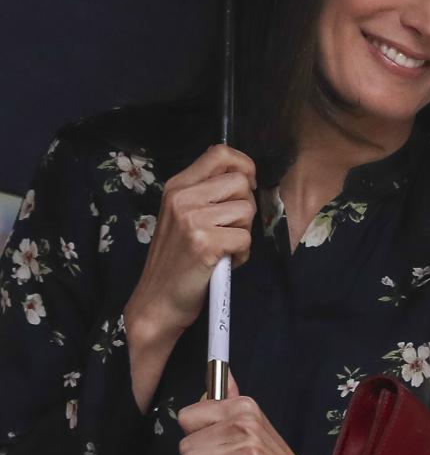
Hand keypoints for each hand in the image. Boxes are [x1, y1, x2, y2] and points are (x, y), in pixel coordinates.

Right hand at [124, 145, 256, 339]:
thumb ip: (206, 193)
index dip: (244, 165)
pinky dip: (242, 254)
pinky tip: (224, 262)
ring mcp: (191, 220)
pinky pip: (246, 237)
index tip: (245, 187)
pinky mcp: (204, 243)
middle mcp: (182, 198)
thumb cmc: (177, 260)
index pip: (220, 153)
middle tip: (228, 229)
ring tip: (223, 248)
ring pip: (247, 210)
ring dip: (244, 233)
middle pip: (241, 182)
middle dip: (245, 208)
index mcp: (177, 186)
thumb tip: (244, 176)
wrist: (157, 302)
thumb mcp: (182, 216)